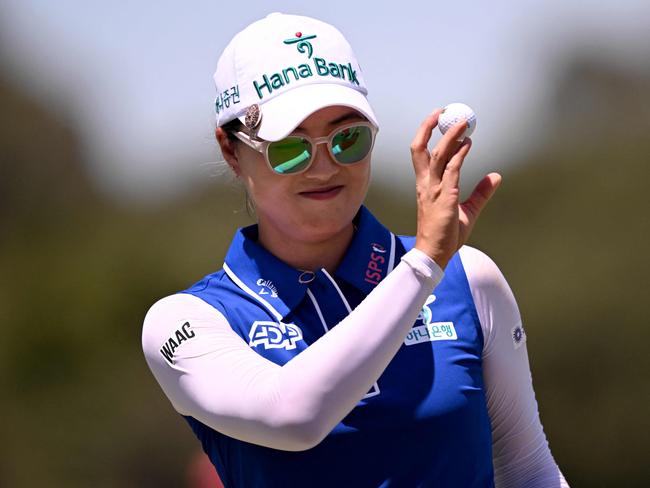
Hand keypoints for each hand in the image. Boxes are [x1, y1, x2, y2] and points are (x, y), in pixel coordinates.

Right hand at [410, 109, 500, 268]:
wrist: (434, 253)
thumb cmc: (445, 236)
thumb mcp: (467, 211)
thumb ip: (480, 193)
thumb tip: (496, 177)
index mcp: (425, 186)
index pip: (421, 154)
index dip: (427, 135)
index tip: (438, 121)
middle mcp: (426, 184)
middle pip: (420, 148)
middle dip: (427, 127)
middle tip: (442, 112)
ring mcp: (434, 189)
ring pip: (437, 154)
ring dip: (450, 136)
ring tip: (463, 122)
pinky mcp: (445, 197)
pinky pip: (452, 170)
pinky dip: (460, 154)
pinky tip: (469, 144)